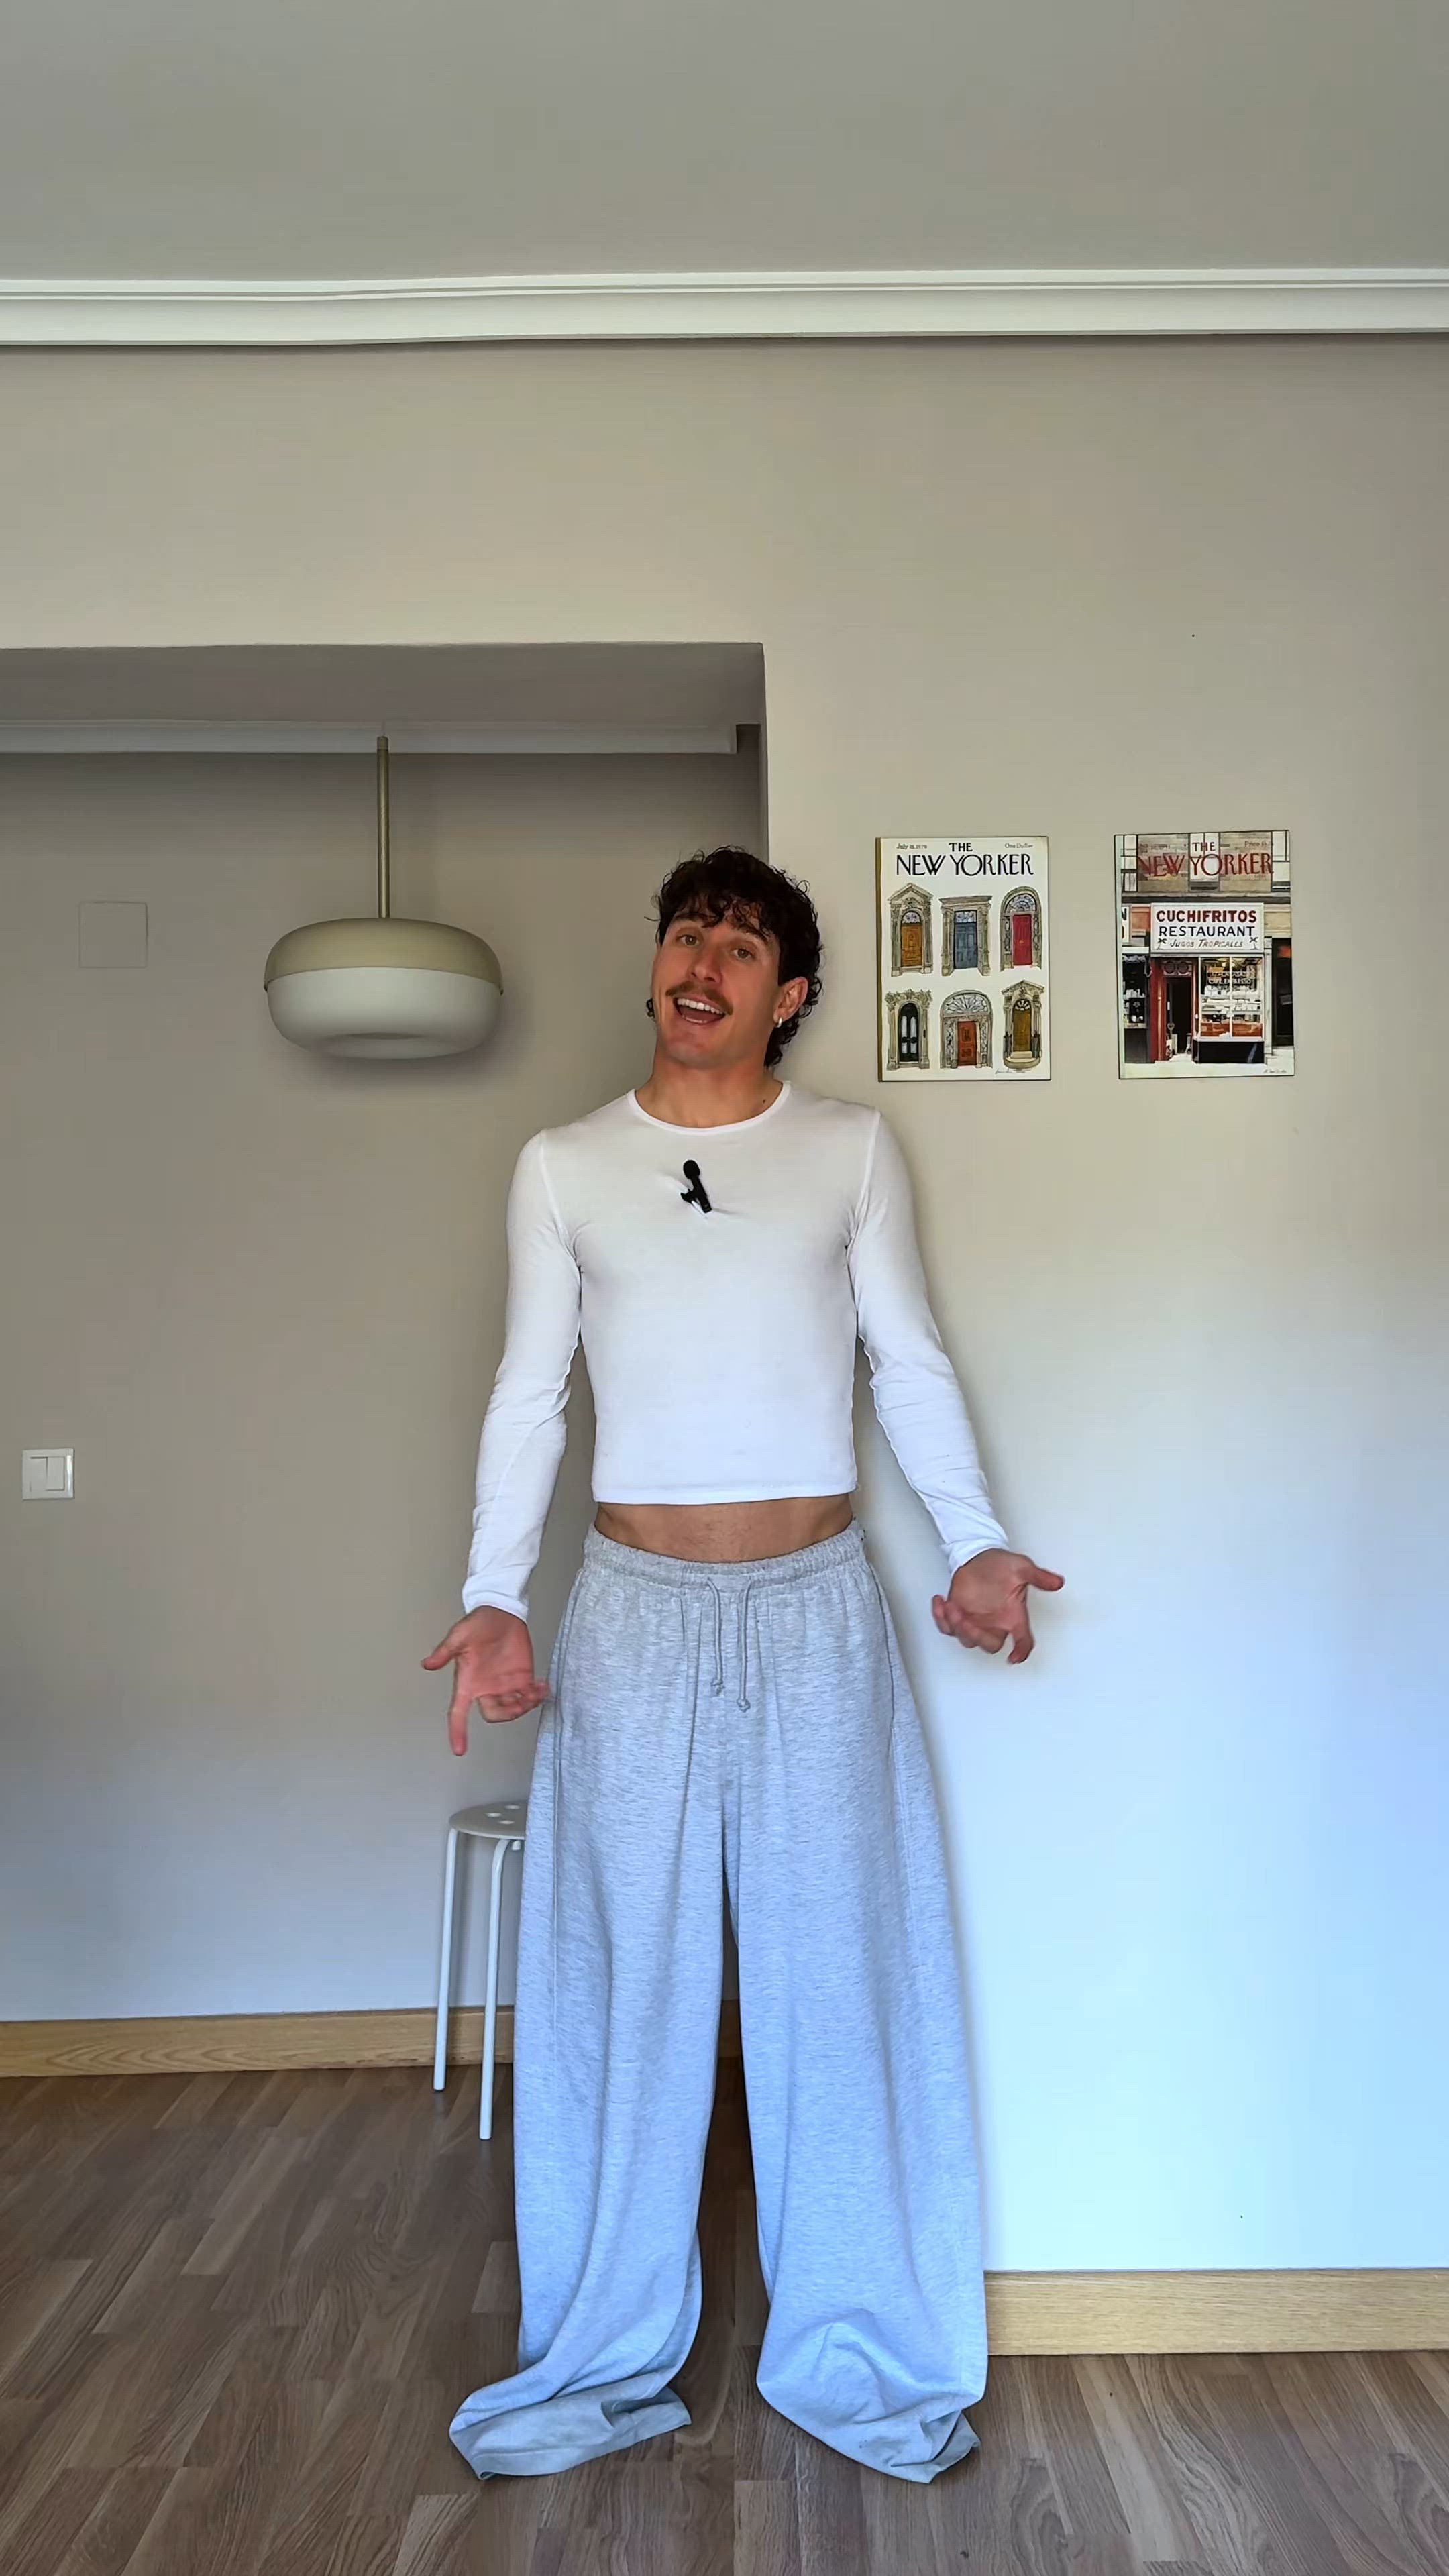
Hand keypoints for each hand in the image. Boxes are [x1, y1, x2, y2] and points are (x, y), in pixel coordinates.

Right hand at [422, 1607, 547, 1752]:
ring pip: (514, 1709)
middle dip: (508, 1714)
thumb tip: (427, 1664)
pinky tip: (543, 1687)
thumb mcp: (459, 1636)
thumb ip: (445, 1652)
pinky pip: (529, 1696)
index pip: (458, 1712)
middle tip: (521, 1701)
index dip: (458, 1731)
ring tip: (536, 1691)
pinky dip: (537, 1696)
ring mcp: (504, 1685)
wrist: (500, 1612)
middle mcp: (485, 1689)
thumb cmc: (477, 1624)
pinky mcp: (521, 1677)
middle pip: (495, 1715)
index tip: (459, 1749)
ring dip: (526, 1706)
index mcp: (468, 1683)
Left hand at [932, 1549, 1064, 1665]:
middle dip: (977, 1637)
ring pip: (966, 1639)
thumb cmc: (1001, 1565)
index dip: (1021, 1651)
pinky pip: (947, 1627)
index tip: (1015, 1657)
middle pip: (989, 1645)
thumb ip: (1038, 1577)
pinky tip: (940, 1602)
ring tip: (952, 1607)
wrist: (980, 1555)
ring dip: (957, 1627)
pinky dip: (940, 1619)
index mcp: (1013, 1616)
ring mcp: (976, 1621)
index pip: (1023, 1640)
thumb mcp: (1022, 1567)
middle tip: (967, 1621)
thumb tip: (1057, 1582)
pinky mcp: (959, 1614)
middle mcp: (995, 1623)